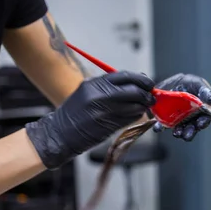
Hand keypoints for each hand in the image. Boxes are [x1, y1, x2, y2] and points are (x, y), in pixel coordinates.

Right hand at [25, 71, 154, 168]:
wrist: (60, 133)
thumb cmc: (76, 112)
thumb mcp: (88, 91)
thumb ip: (110, 86)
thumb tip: (136, 83)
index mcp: (95, 84)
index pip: (125, 76)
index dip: (140, 79)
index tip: (148, 83)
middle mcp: (100, 96)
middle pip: (133, 91)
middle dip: (146, 93)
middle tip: (150, 96)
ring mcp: (105, 111)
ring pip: (135, 106)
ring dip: (143, 106)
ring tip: (144, 106)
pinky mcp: (109, 126)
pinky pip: (130, 119)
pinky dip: (136, 116)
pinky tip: (135, 115)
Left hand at [152, 73, 210, 140]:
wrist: (172, 82)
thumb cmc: (190, 83)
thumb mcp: (199, 84)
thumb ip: (207, 93)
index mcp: (202, 111)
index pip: (205, 119)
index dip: (203, 122)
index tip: (200, 124)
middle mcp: (191, 119)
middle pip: (192, 128)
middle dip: (190, 132)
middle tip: (186, 135)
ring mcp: (178, 121)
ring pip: (179, 130)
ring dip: (178, 132)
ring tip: (176, 132)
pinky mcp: (166, 120)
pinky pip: (163, 126)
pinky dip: (160, 127)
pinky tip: (158, 128)